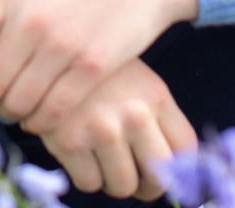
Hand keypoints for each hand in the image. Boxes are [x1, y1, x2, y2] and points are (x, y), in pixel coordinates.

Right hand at [35, 57, 197, 200]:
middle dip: (145, 183)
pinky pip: (89, 183)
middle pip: (157, 178)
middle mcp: (134, 114)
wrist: (49, 47)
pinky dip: (84, 173)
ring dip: (111, 178)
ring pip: (122, 186)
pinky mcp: (69, 140)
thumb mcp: (137, 80)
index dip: (174, 168)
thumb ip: (157, 117)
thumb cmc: (99, 71)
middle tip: (131, 172)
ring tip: (100, 154)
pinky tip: (78, 148)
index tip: (160, 168)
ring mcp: (102, 128)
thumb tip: (172, 169)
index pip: (185, 151)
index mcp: (156, 96)